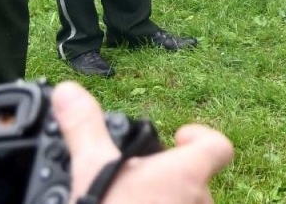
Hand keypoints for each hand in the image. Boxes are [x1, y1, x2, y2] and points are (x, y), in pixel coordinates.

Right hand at [53, 81, 232, 203]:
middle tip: (136, 181)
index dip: (201, 136)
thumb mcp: (93, 172)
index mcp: (187, 174)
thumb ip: (84, 128)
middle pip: (197, 181)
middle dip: (170, 179)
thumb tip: (67, 92)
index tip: (180, 135)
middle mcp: (201, 202)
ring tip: (130, 201)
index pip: (218, 146)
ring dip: (166, 203)